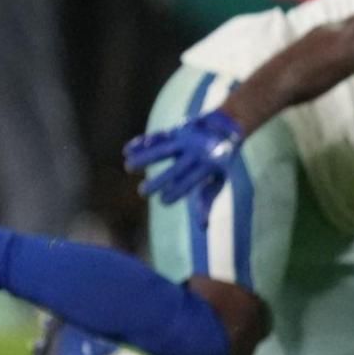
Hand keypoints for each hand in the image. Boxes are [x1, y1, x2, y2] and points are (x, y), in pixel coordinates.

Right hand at [123, 109, 244, 202]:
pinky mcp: (177, 130)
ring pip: (163, 149)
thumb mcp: (218, 181)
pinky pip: (159, 136)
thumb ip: (206, 202)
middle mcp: (196, 152)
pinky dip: (143, 142)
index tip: (163, 200)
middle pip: (176, 168)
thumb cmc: (218, 163)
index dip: (178, 190)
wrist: (226, 127)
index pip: (191, 180)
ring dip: (145, 157)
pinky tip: (128, 149)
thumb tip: (203, 227)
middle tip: (143, 192)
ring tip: (128, 166)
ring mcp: (186, 140)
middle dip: (160, 179)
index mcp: (208, 166)